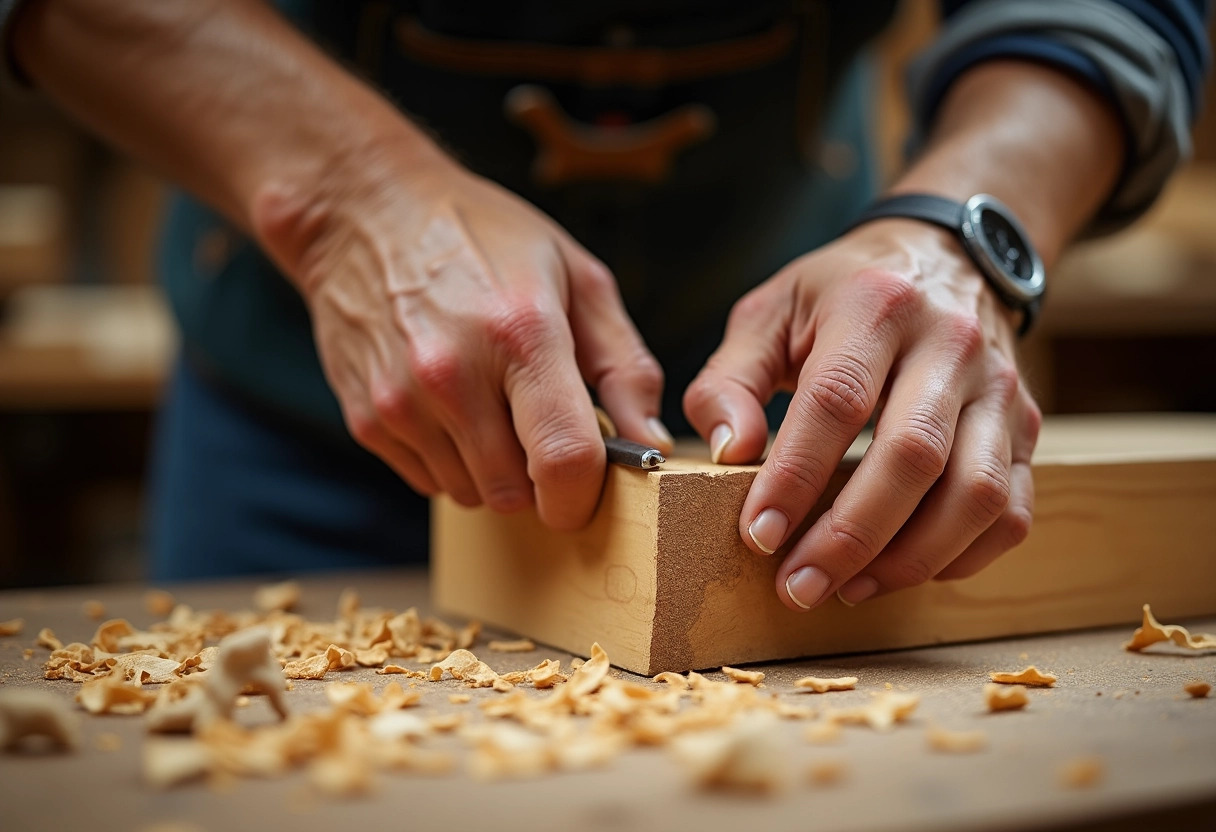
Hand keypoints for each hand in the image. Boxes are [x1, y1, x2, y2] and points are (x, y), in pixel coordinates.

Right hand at [252, 149, 669, 527]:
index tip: (589, 488)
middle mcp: (453, 375)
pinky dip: (450, 460)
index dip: (584, 494)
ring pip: (473, 494)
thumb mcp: (576, 276)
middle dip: (540, 476)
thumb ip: (624, 365)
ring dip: (494, 469)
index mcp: (520, 333)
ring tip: (490, 401)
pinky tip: (450, 404)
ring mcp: (402, 402)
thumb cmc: (483, 238)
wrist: (364, 212)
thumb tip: (649, 440)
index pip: (563, 459)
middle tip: (539, 423)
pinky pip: (429, 481)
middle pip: (517, 492)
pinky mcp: (367, 420)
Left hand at [684, 219, 1041, 609]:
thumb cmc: (840, 294)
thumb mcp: (770, 313)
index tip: (760, 535)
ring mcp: (999, 388)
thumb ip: (730, 380)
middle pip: (913, 457)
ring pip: (975, 494)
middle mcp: (950, 343)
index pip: (837, 402)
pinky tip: (903, 571)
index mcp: (875, 306)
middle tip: (798, 586)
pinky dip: (962, 557)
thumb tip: (732, 453)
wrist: (945, 254)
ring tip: (847, 588)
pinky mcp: (1027, 426)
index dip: (796, 476)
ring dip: (908, 559)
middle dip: (850, 536)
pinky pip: (1012, 510)